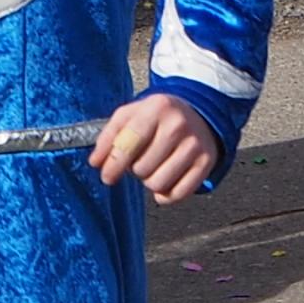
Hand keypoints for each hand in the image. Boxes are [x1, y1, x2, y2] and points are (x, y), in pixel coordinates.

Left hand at [92, 92, 221, 201]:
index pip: (127, 145)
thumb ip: (108, 136)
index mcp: (156, 107)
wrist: (199, 113)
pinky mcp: (207, 161)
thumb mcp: (130, 115)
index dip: (113, 165)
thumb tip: (96, 163)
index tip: (107, 176)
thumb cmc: (157, 116)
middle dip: (135, 169)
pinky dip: (166, 195)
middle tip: (141, 160)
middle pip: (141, 169)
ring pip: (157, 184)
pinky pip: (178, 194)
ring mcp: (195, 144)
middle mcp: (178, 125)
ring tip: (154, 167)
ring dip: (150, 181)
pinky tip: (166, 180)